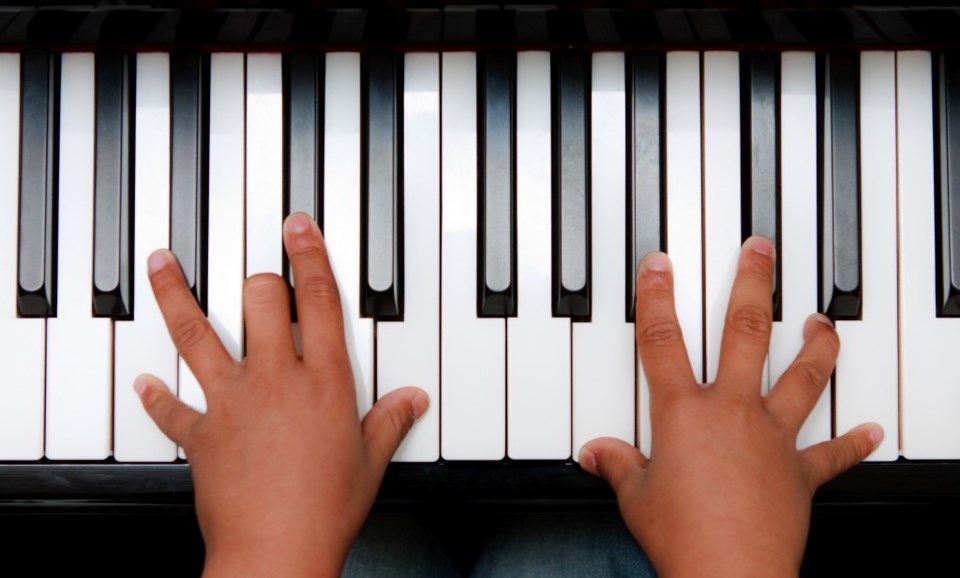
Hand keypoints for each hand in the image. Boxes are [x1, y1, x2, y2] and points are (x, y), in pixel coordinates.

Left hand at [134, 213, 427, 577]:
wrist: (277, 552)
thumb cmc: (326, 510)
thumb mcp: (370, 462)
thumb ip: (390, 422)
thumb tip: (413, 401)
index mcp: (323, 382)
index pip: (318, 301)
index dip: (308, 256)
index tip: (296, 227)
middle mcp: (275, 380)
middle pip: (258, 302)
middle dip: (259, 279)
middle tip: (259, 272)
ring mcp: (232, 403)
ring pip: (197, 335)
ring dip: (175, 296)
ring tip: (161, 264)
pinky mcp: (201, 434)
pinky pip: (171, 409)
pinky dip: (153, 396)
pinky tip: (142, 382)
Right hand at [579, 237, 882, 576]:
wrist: (731, 575)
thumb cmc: (683, 537)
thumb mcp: (636, 498)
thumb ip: (618, 466)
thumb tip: (596, 454)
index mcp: (684, 414)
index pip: (664, 341)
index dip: (658, 297)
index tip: (661, 264)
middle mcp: (733, 413)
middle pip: (746, 334)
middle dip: (753, 285)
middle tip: (762, 251)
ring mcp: (772, 438)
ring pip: (802, 378)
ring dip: (817, 346)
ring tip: (823, 321)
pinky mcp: (800, 473)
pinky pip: (833, 453)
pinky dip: (854, 442)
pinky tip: (872, 431)